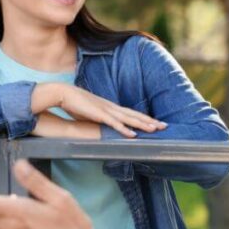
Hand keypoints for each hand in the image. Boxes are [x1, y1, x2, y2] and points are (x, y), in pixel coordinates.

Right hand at [34, 83, 165, 137]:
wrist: (63, 93)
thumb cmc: (76, 104)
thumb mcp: (91, 113)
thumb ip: (100, 118)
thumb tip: (104, 125)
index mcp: (111, 107)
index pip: (131, 113)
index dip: (144, 118)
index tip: (156, 123)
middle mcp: (112, 108)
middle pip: (135, 115)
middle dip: (150, 121)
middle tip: (164, 126)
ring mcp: (106, 110)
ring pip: (128, 119)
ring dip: (142, 124)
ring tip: (154, 129)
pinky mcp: (98, 114)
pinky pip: (114, 123)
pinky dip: (124, 129)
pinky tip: (133, 135)